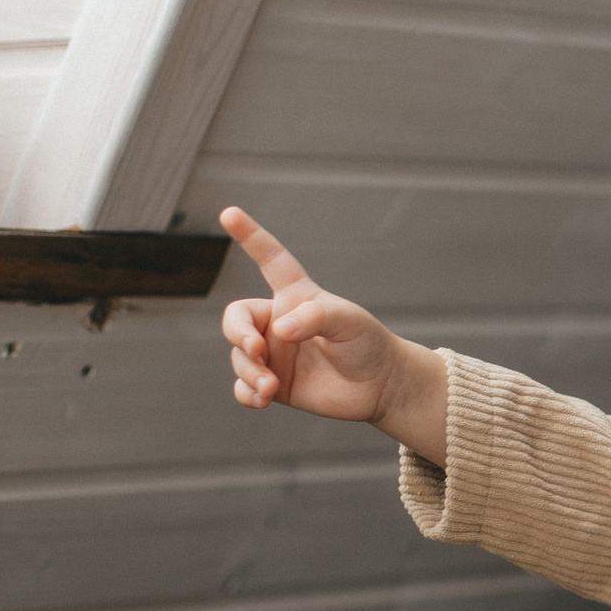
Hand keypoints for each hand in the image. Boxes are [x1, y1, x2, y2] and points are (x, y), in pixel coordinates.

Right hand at [217, 207, 449, 458]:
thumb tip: (279, 331)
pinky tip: (263, 398)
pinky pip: (245, 387)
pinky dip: (247, 393)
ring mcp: (275, 354)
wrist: (382, 386)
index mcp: (297, 296)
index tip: (229, 213)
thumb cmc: (368, 344)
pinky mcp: (275, 384)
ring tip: (271, 386)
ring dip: (249, 371)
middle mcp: (279, 323)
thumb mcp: (349, 322)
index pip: (270, 260)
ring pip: (240, 357)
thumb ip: (315, 317)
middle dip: (238, 333)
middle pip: (235, 318)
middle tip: (257, 350)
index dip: (251, 236)